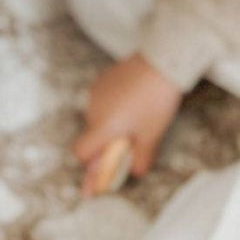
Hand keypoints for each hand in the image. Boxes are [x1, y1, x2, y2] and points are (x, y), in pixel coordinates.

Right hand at [75, 54, 181, 194]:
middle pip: (92, 137)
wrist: (159, 63)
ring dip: (109, 125)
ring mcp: (95, 93)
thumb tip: (135, 171)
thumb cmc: (156, 102)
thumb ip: (140, 158)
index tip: (99, 176)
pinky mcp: (101, 80)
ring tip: (135, 119)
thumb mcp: (151, 135)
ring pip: (97, 118)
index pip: (81, 152)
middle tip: (129, 145)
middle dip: (106, 145)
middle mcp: (93, 109)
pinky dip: (111, 109)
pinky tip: (131, 102)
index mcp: (103, 126)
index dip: (90, 165)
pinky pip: (101, 102)